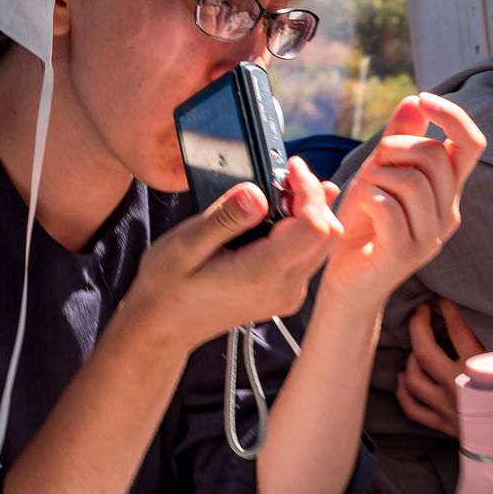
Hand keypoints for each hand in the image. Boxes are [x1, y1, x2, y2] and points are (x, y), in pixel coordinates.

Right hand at [125, 158, 341, 353]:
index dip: (309, 191)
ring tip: (284, 190)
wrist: (164, 325)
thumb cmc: (168, 285)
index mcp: (262, 274)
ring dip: (311, 212)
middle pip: (327, 234)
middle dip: (314, 198)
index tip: (291, 168)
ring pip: (323, 244)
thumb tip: (257, 193)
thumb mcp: (186, 244)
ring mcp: (289, 294)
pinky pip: (309, 255)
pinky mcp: (286, 293)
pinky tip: (280, 215)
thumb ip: (225, 218)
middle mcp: (285, 288)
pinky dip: (303, 229)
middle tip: (287, 175)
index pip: (314, 227)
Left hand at [322, 93, 486, 310]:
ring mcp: (430, 237)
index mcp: (448, 192)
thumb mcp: (379, 174)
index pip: (473, 144)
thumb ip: (399, 140)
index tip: (424, 99)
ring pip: (413, 182)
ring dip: (379, 175)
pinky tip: (363, 205)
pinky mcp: (404, 254)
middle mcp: (447, 213)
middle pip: (436, 156)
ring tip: (366, 189)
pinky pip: (390, 209)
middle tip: (375, 162)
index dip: (454, 116)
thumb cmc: (365, 226)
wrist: (347, 280)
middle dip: (397, 145)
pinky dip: (371, 197)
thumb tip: (416, 101)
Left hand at [396, 299, 487, 435]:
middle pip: (425, 350)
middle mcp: (458, 387)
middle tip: (422, 312)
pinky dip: (404, 391)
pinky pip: (412, 408)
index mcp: (480, 371)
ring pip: (414, 378)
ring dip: (411, 359)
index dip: (448, 310)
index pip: (458, 331)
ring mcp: (446, 407)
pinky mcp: (441, 424)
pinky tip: (404, 377)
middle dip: (419, 325)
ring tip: (417, 348)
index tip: (442, 299)